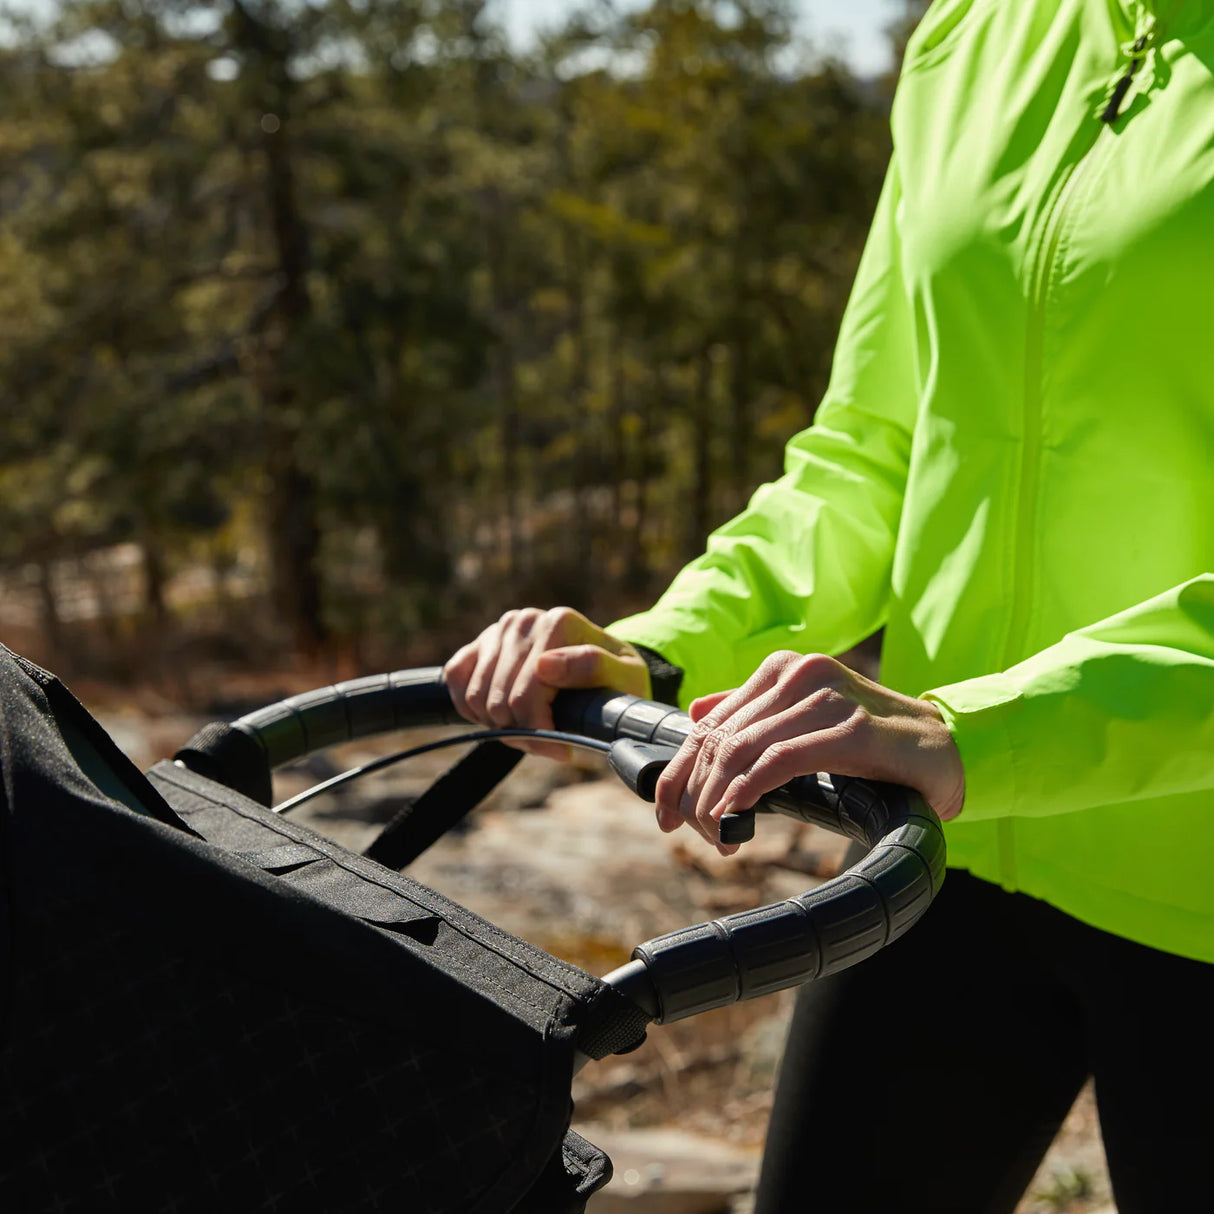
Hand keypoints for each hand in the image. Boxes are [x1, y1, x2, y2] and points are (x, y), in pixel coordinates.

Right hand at [443, 607, 650, 759]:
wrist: (602, 671)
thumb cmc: (616, 679)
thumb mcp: (623, 677)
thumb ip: (592, 667)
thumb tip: (545, 665)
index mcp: (559, 623)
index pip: (527, 694)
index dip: (539, 731)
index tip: (562, 746)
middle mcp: (525, 620)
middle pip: (500, 700)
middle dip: (521, 731)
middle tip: (546, 740)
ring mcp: (499, 630)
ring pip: (476, 695)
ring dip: (498, 724)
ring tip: (528, 727)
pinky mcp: (479, 643)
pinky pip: (455, 678)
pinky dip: (469, 707)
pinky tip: (496, 716)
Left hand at [653, 650, 964, 853]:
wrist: (949, 749)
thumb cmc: (874, 744)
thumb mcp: (807, 722)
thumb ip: (755, 714)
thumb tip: (695, 714)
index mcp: (782, 670)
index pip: (709, 722)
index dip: (678, 769)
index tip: (664, 811)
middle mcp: (799, 674)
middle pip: (718, 738)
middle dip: (693, 791)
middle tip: (689, 831)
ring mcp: (825, 698)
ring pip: (741, 749)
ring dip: (717, 799)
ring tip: (717, 836)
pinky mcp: (851, 729)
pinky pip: (780, 760)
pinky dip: (747, 789)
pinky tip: (734, 815)